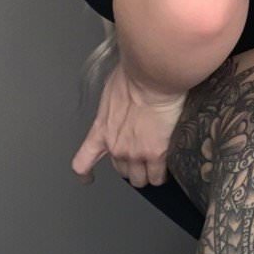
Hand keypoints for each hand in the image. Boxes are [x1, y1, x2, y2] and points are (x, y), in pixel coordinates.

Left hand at [71, 60, 188, 187]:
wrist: (152, 77)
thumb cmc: (135, 74)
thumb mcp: (114, 90)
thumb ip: (116, 105)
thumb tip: (124, 102)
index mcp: (102, 130)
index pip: (83, 161)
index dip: (85, 173)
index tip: (88, 178)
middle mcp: (116, 147)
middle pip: (121, 172)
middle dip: (132, 166)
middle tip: (143, 156)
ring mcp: (136, 153)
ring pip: (141, 179)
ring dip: (149, 174)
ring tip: (160, 164)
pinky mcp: (157, 154)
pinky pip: (158, 176)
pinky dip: (163, 175)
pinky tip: (169, 170)